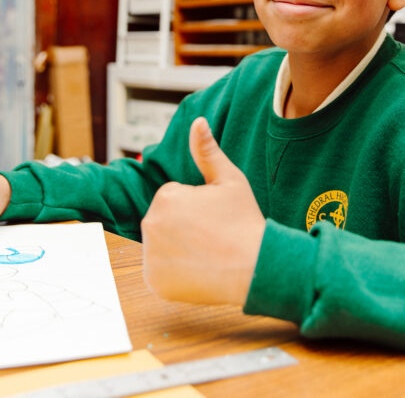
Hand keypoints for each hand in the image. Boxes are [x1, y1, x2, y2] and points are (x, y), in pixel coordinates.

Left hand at [141, 117, 265, 305]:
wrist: (255, 267)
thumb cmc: (244, 221)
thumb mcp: (229, 179)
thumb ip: (207, 151)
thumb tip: (198, 121)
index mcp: (166, 197)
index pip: (173, 197)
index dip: (196, 205)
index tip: (214, 216)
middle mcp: (150, 226)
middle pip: (164, 220)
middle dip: (183, 225)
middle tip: (212, 234)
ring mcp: (150, 257)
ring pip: (162, 244)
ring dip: (177, 247)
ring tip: (207, 252)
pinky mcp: (154, 283)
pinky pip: (160, 271)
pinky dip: (174, 272)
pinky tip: (198, 269)